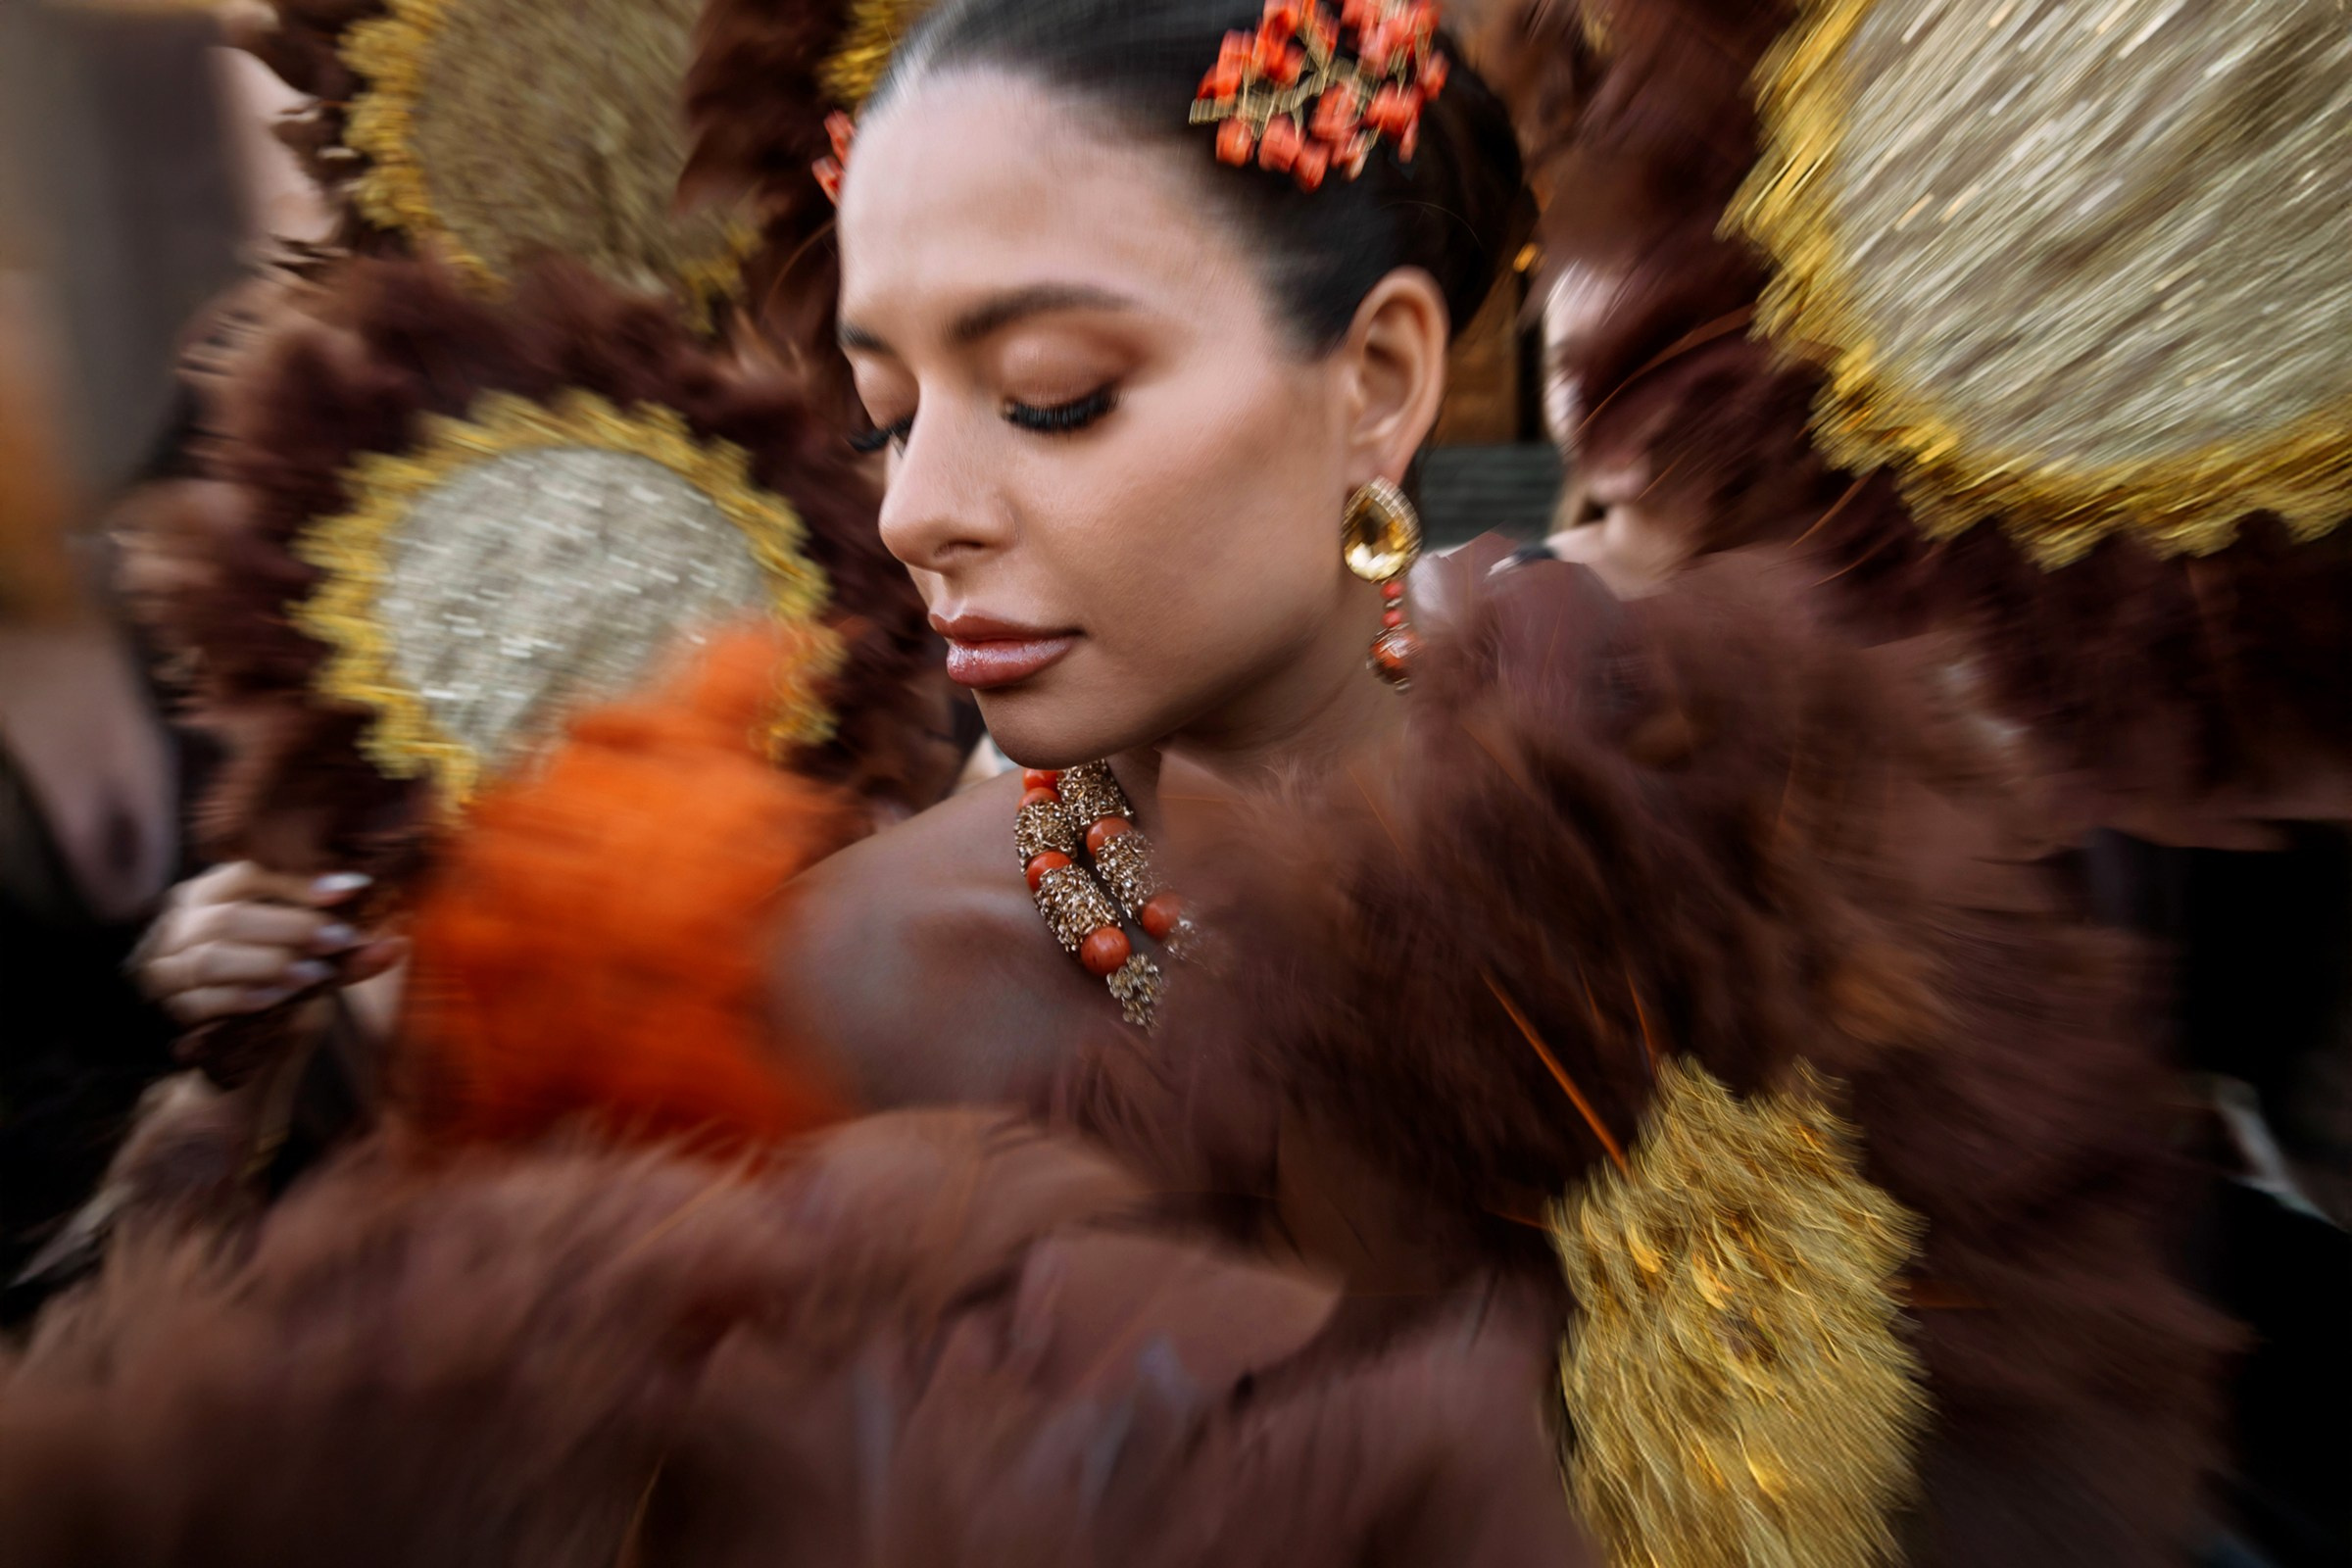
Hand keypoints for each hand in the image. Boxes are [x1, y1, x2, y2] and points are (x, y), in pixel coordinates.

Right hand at [132, 863, 403, 1026]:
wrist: (209, 1021)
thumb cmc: (265, 970)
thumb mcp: (299, 949)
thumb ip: (341, 949)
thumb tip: (396, 945)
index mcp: (213, 891)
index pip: (250, 872)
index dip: (299, 880)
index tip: (353, 888)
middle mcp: (184, 921)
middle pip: (230, 918)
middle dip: (291, 927)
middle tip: (341, 938)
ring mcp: (169, 964)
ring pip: (212, 958)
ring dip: (269, 964)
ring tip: (315, 973)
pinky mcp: (170, 1004)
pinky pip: (200, 1000)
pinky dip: (243, 998)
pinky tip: (278, 998)